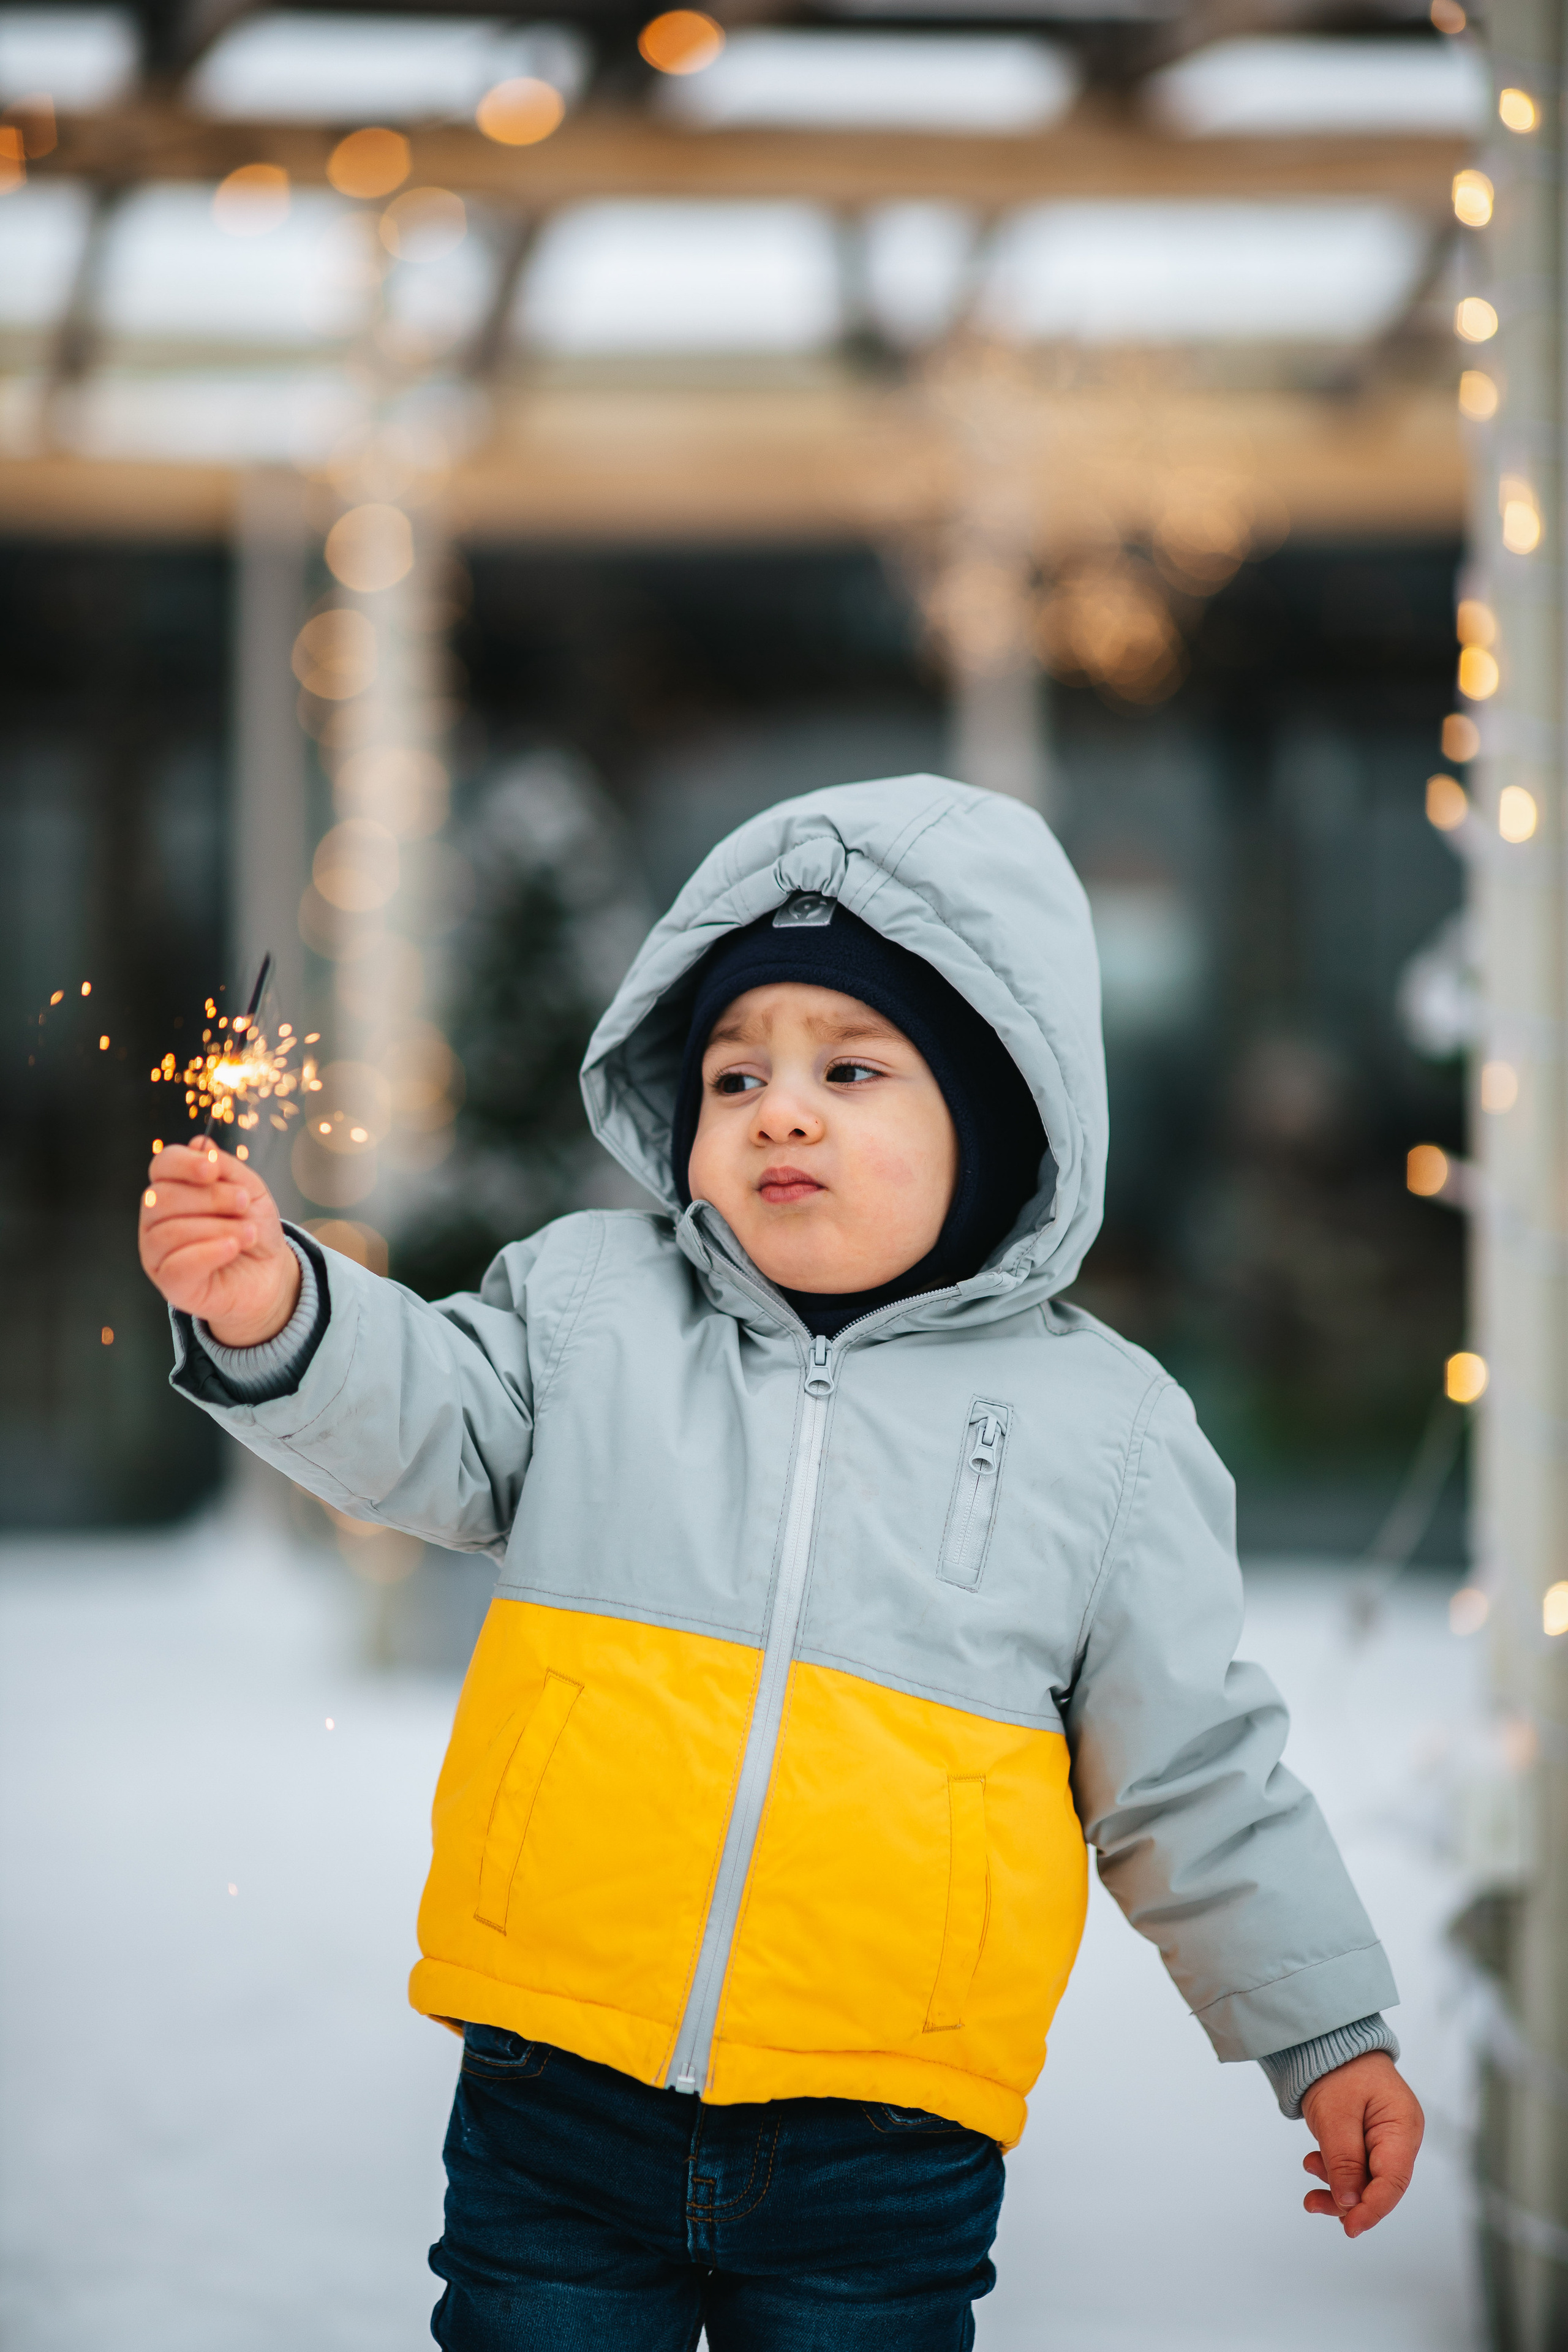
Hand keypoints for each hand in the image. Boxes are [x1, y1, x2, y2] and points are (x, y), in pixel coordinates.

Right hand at [138, 1143, 301, 1346]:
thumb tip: (200, 1144)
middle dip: (211, 1198)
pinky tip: (232, 1249)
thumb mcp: (249, 1190)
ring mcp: (158, 1253)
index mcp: (173, 1189)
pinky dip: (209, 1253)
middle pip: (162, 1197)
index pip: (162, 1165)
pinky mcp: (170, 1284)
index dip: (184, 1163)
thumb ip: (225, 1167)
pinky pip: (176, 1266)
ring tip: (248, 1233)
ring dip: (218, 1228)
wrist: (270, 1273)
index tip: (213, 1170)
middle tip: (243, 1205)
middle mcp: (156, 1219)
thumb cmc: (253, 1228)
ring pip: (169, 1232)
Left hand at [1300, 2051, 1422, 2237]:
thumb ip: (1345, 2161)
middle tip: (1313, 2203)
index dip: (1373, 2209)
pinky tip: (1314, 2163)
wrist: (1329, 2043)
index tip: (1350, 2227)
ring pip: (1365, 2182)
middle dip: (1348, 2200)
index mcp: (1403, 2128)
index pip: (1394, 2181)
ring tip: (1309, 2169)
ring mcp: (1385, 2141)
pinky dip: (1335, 2172)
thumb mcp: (1336, 2115)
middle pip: (1380, 2186)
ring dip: (1336, 2186)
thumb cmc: (1338, 2069)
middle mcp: (1400, 2139)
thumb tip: (1350, 2204)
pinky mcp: (1368, 2142)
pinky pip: (1355, 2168)